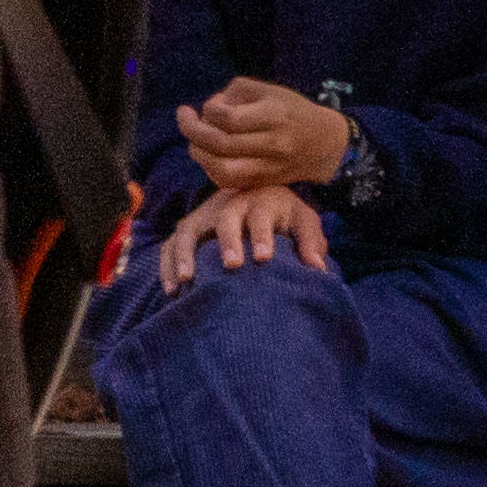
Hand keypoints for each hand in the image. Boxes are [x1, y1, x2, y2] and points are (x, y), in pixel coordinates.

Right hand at [155, 176, 332, 289]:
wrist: (260, 196)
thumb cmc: (284, 217)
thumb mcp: (303, 222)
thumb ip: (310, 242)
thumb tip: (318, 269)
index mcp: (261, 202)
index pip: (261, 215)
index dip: (262, 235)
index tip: (264, 258)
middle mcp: (229, 205)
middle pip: (225, 218)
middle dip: (228, 240)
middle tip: (232, 265)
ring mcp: (204, 217)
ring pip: (189, 230)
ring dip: (186, 254)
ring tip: (188, 280)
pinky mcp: (188, 231)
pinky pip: (170, 245)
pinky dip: (167, 265)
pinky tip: (172, 290)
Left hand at [177, 76, 357, 198]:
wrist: (324, 144)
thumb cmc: (293, 111)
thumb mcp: (269, 90)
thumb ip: (236, 93)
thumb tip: (208, 109)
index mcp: (274, 115)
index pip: (229, 118)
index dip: (208, 111)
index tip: (206, 105)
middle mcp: (272, 144)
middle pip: (221, 144)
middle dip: (193, 132)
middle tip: (184, 118)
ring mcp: (267, 167)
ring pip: (221, 169)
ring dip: (199, 154)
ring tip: (194, 140)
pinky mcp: (262, 183)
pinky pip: (228, 181)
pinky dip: (210, 169)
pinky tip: (208, 155)